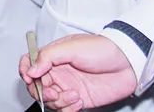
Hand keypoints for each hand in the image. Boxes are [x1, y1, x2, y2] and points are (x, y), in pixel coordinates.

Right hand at [19, 34, 136, 111]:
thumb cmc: (102, 49)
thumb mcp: (71, 47)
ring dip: (59, 101)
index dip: (25, 71)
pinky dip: (68, 109)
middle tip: (54, 91)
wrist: (127, 64)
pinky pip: (64, 109)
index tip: (30, 77)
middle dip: (41, 91)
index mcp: (52, 57)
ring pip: (50, 100)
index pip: (29, 63)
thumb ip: (48, 57)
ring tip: (74, 95)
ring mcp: (67, 87)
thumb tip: (31, 69)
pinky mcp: (78, 100)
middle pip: (36, 86)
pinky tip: (79, 101)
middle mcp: (57, 72)